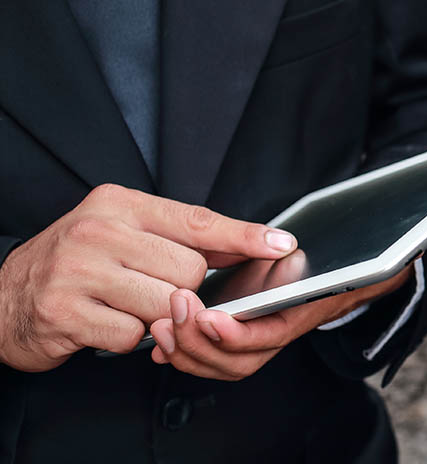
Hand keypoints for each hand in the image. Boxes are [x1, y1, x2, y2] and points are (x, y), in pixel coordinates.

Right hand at [0, 184, 296, 371]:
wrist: (5, 298)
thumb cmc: (76, 264)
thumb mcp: (124, 233)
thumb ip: (182, 236)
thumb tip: (253, 242)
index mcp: (118, 204)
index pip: (197, 220)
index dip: (243, 236)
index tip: (281, 245)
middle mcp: (97, 231)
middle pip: (189, 271)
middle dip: (183, 290)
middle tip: (150, 288)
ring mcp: (79, 272)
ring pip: (166, 304)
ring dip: (157, 316)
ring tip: (127, 305)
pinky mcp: (66, 313)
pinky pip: (132, 335)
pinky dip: (127, 338)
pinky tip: (105, 322)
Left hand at [149, 264, 413, 380]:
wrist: (325, 280)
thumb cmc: (308, 262)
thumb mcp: (294, 247)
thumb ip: (280, 247)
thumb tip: (284, 242)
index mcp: (294, 314)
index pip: (265, 337)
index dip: (235, 334)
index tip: (208, 317)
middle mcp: (273, 337)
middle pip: (237, 362)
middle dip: (199, 343)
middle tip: (173, 312)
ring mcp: (252, 345)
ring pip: (221, 367)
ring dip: (187, 352)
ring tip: (161, 326)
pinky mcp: (231, 346)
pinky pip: (209, 364)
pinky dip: (182, 357)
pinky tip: (160, 346)